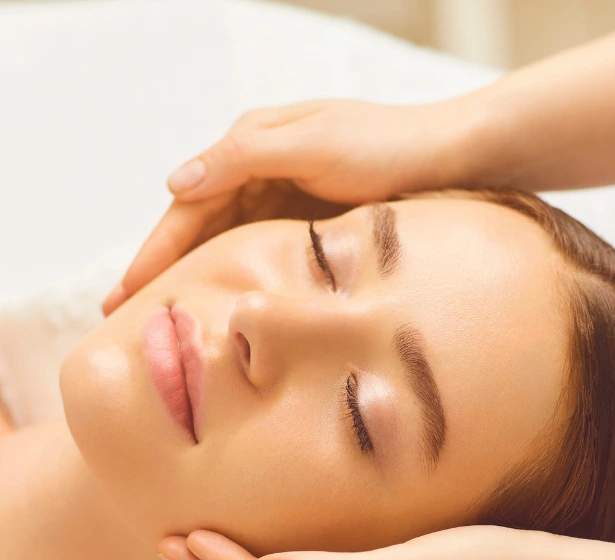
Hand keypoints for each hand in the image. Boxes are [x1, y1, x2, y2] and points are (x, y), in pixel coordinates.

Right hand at [102, 97, 474, 315]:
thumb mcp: (313, 144)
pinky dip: (237, 276)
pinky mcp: (311, 221)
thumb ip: (244, 158)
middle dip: (161, 269)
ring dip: (194, 277)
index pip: (188, 204)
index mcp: (252, 144)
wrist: (452, 157)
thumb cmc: (386, 146)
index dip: (154, 250)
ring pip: (226, 243)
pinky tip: (224, 304)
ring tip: (164, 319)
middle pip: (199, 227)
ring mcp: (286, 197)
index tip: (125, 293)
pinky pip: (261, 251)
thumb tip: (174, 182)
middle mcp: (261, 170)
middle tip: (123, 316)